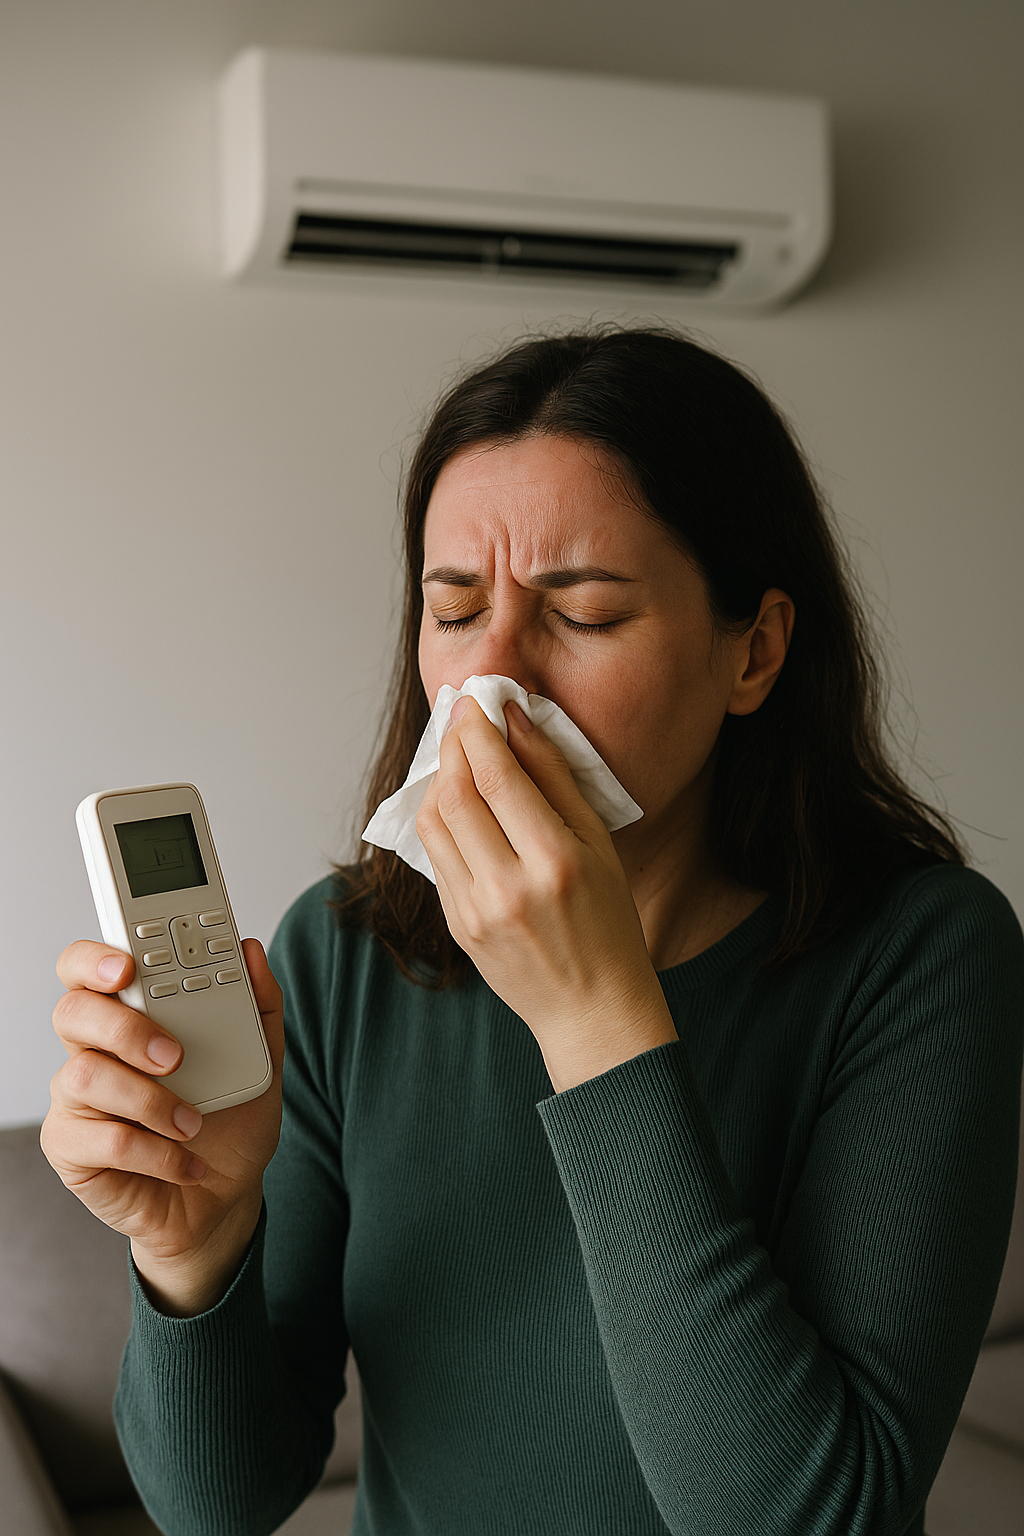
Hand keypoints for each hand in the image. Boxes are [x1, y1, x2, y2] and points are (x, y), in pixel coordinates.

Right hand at [40, 938, 283, 1313]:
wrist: (224, 1196)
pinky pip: (101, 1139)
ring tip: (192, 1121)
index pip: (88, 968)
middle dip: (124, 1027)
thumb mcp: (262, 1060)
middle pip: (73, 1011)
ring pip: (84, 1076)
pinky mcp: (72, 1148)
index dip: (96, 959)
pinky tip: (185, 1161)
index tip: (129, 966)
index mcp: (130, 1015)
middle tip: (174, 1055)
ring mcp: (77, 1100)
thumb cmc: (229, 1121)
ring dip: (150, 1100)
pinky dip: (156, 1152)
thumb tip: (250, 950)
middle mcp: (94, 1050)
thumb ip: (257, 1004)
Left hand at [415, 696, 676, 1090]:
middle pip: (455, 795)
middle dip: (451, 746)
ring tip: (458, 757)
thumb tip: (516, 719)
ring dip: (438, 780)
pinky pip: (435, 857)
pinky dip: (440, 819)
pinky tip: (458, 802)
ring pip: (433, 824)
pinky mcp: (457, 925)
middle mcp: (509, 887)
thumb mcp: (600, 845)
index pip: (497, 777)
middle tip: (460, 716)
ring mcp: (476, 911)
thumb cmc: (608, 923)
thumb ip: (556, 778)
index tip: (473, 700)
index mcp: (555, 862)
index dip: (476, 730)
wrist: (592, 1008)